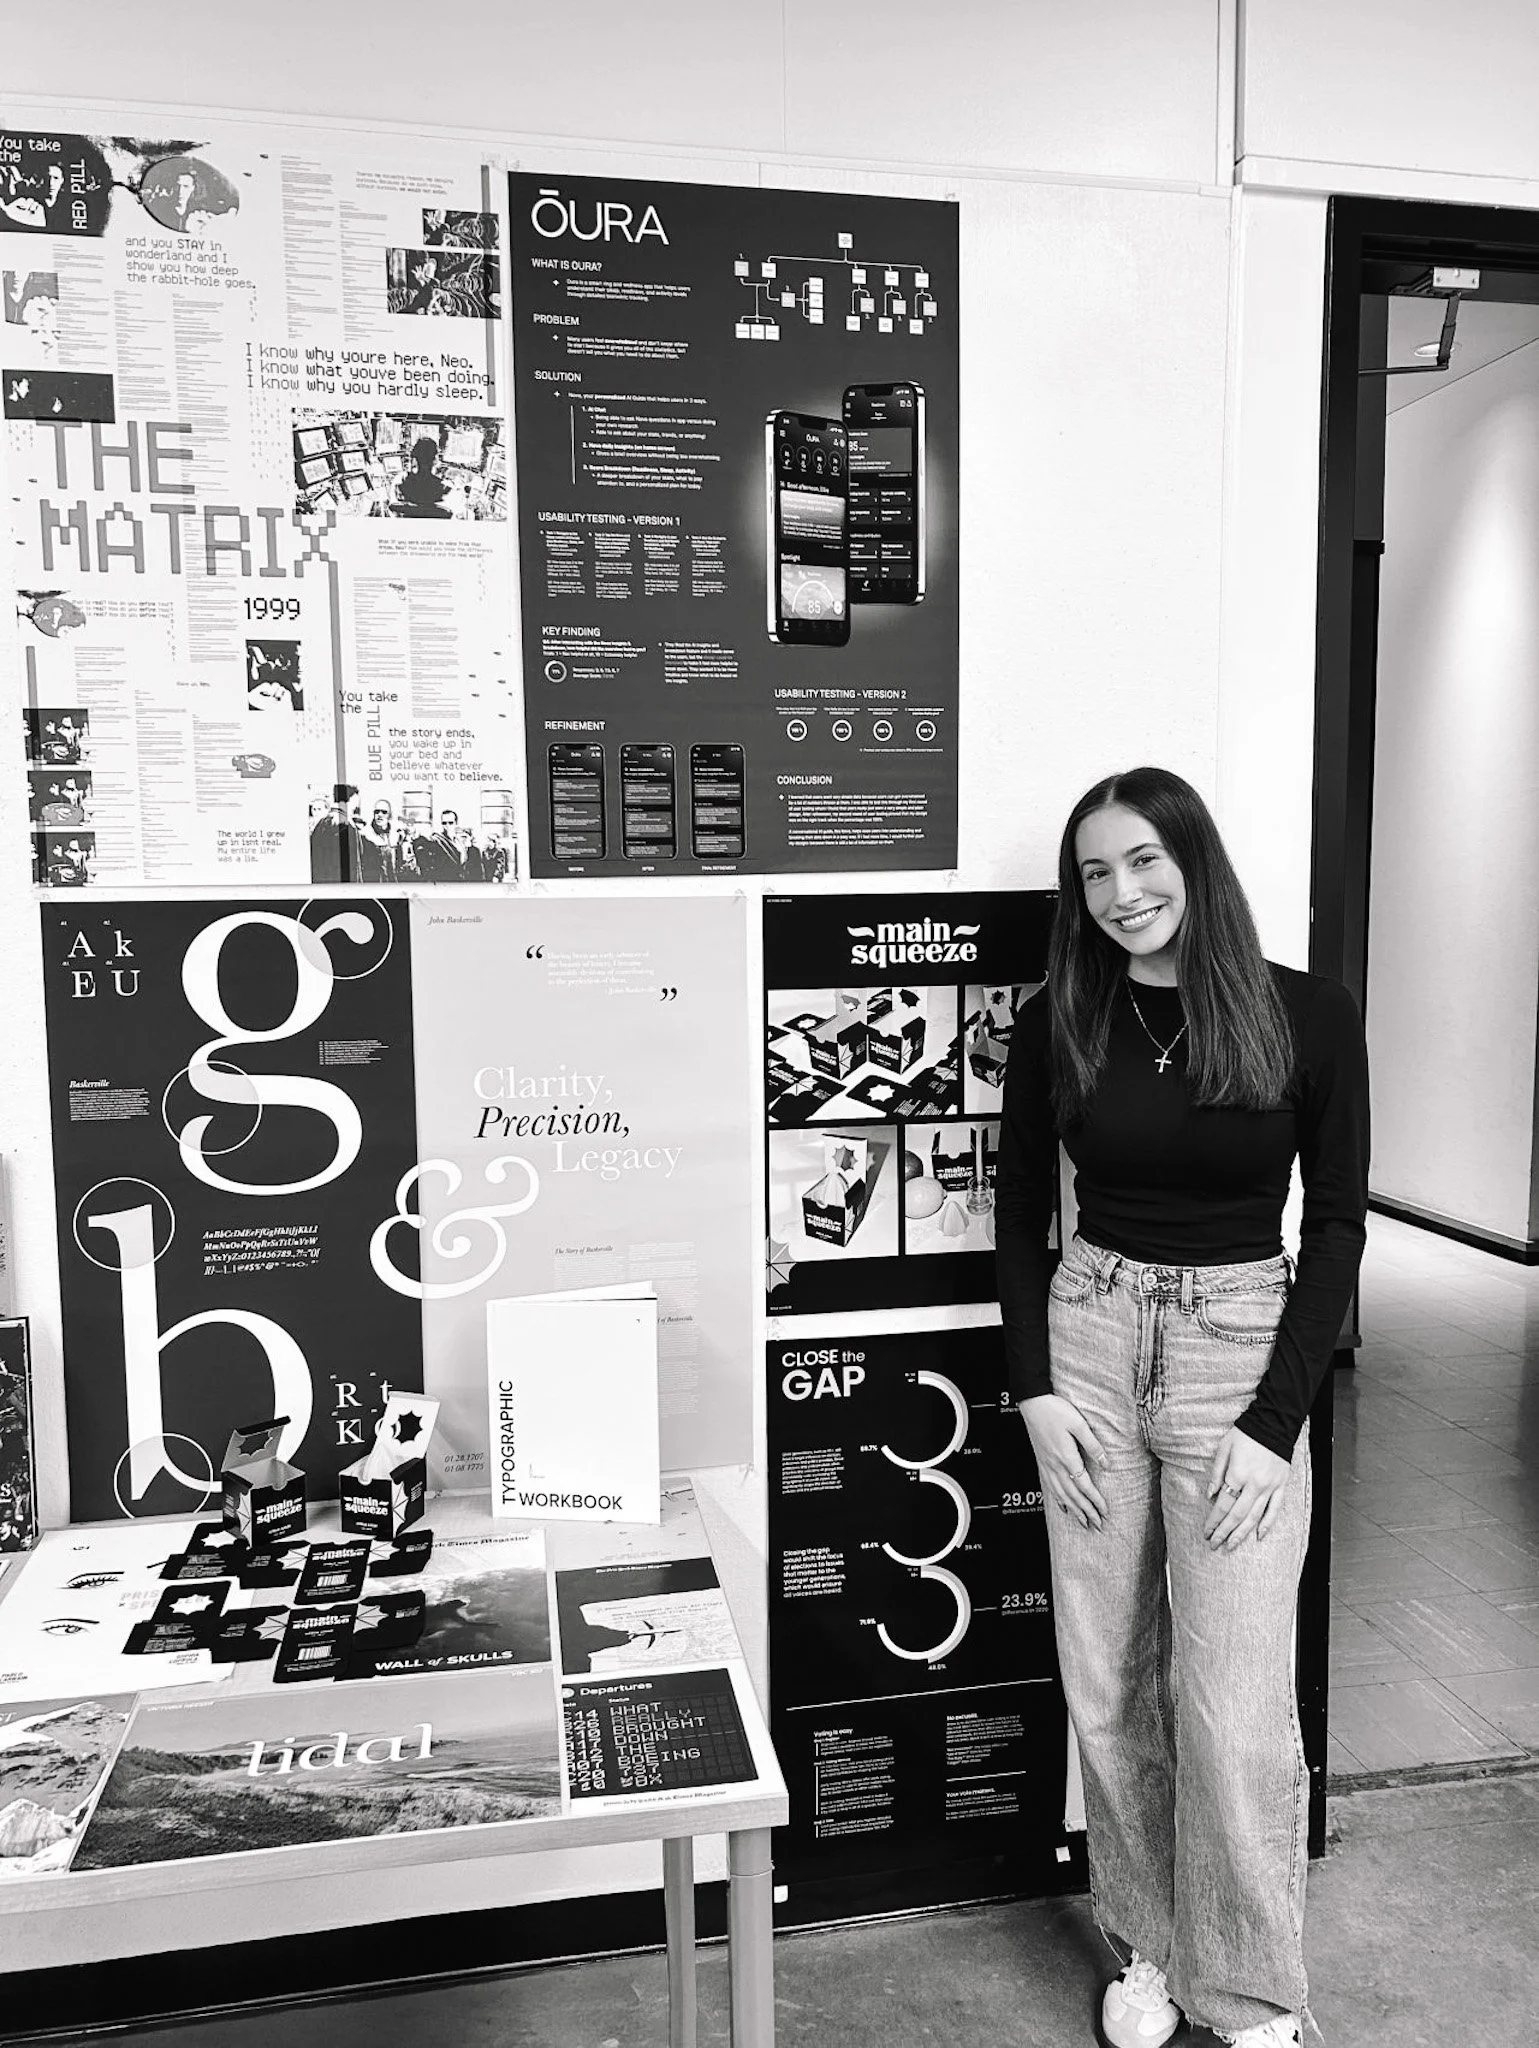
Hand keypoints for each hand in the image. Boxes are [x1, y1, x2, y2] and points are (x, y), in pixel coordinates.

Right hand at [1018, 1394, 1106, 1529]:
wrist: (1032, 1402)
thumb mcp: (1078, 1424)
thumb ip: (1093, 1445)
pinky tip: (1064, 1507)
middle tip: (1098, 1525)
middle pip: (1073, 1495)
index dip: (1095, 1500)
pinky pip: (1050, 1487)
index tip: (1105, 1511)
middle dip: (1086, 1511)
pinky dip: (1058, 1499)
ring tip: (1084, 1522)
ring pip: (1061, 1494)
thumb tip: (1106, 1463)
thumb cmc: (1055, 1409)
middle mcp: (1055, 1465)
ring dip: (1074, 1510)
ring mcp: (1047, 1464)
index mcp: (1066, 1457)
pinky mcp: (1042, 1461)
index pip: (1084, 1485)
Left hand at [1204, 1427, 1290, 1549]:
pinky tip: (1258, 1536)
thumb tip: (1210, 1496)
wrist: (1273, 1424)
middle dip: (1224, 1532)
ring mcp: (1269, 1487)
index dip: (1213, 1521)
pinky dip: (1267, 1524)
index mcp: (1237, 1474)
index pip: (1222, 1505)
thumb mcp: (1224, 1448)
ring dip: (1241, 1534)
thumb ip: (1216, 1473)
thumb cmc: (1245, 1434)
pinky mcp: (1281, 1486)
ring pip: (1254, 1517)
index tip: (1206, 1531)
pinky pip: (1275, 1509)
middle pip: (1237, 1515)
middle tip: (1214, 1545)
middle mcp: (1254, 1484)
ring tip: (1231, 1546)